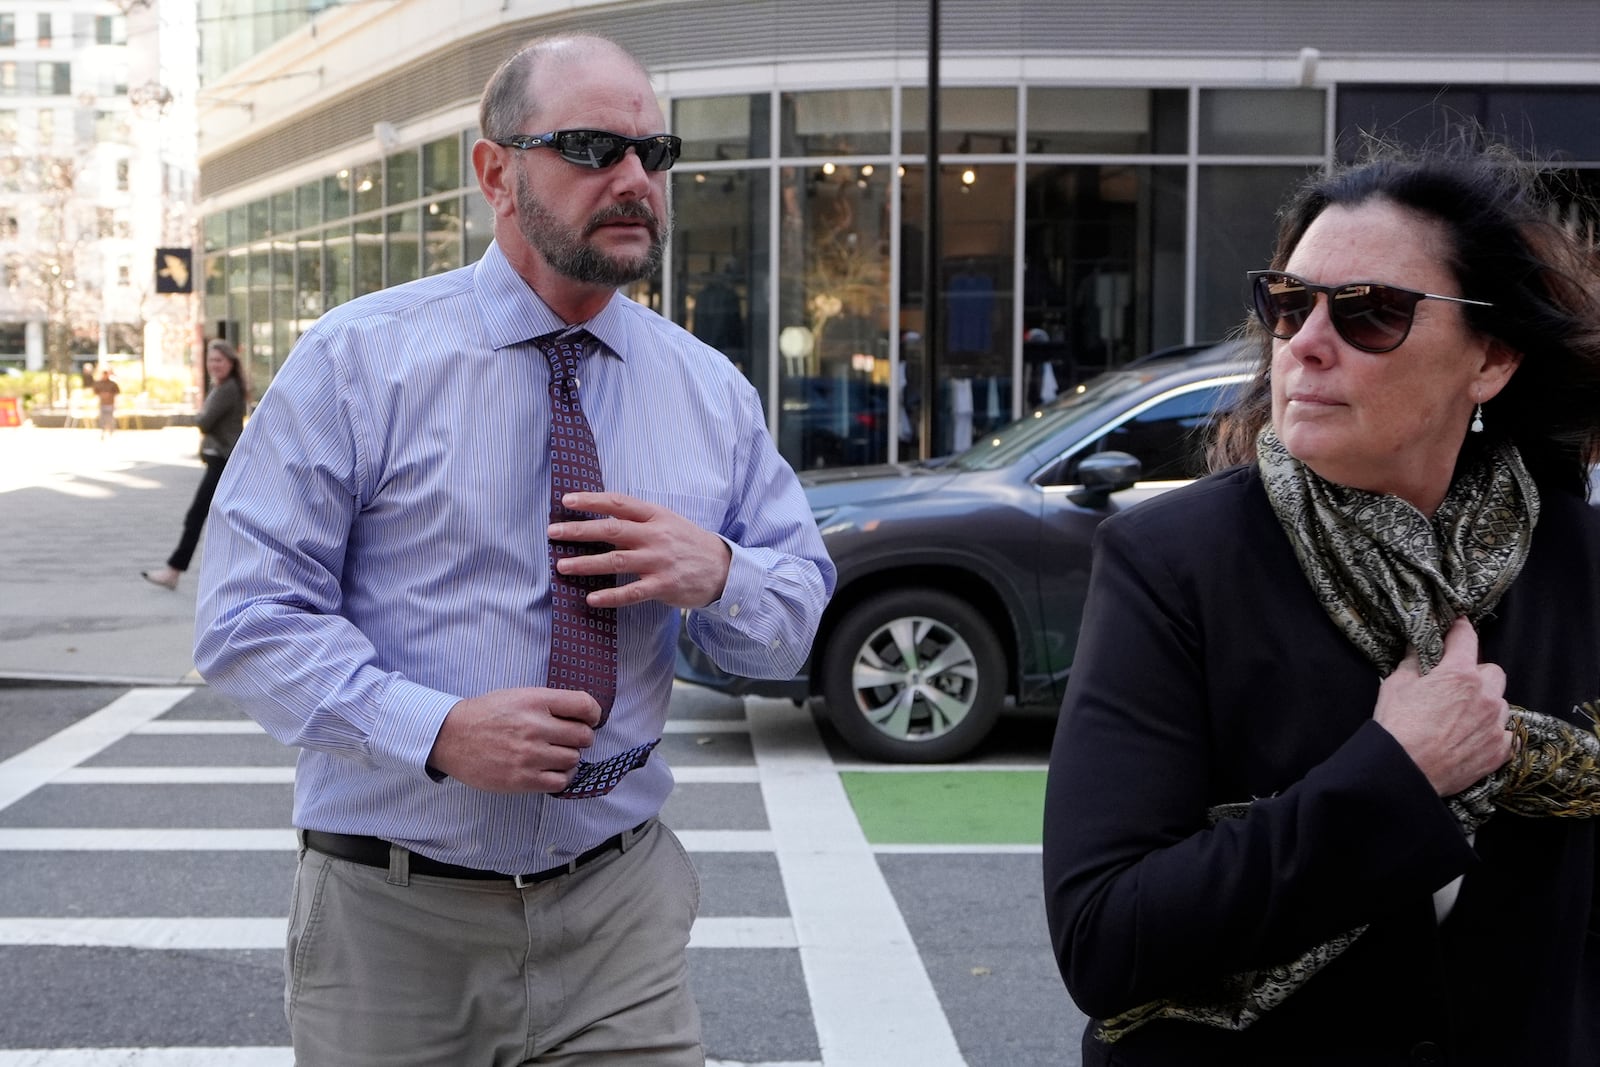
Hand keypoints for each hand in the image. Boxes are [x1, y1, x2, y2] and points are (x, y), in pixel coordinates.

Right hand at [426, 687, 600, 793]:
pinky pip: (560, 782)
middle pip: (584, 736)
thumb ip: (550, 703)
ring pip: (573, 760)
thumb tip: (584, 715)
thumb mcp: (518, 695)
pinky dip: (561, 777)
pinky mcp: (522, 779)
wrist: (451, 737)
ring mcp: (528, 755)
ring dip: (569, 758)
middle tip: (568, 739)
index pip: (584, 705)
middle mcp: (534, 727)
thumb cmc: (487, 715)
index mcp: (535, 701)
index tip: (589, 720)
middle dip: (581, 738)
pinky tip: (550, 770)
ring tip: (554, 754)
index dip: (593, 714)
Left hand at [549, 490, 731, 609]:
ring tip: (562, 566)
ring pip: (616, 560)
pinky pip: (632, 592)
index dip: (591, 500)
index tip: (566, 500)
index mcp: (655, 516)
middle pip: (611, 530)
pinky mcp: (663, 586)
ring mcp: (659, 561)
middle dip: (578, 531)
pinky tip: (591, 599)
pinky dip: (610, 596)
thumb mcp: (667, 521)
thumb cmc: (688, 543)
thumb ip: (639, 519)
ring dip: (586, 563)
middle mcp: (655, 536)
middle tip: (553, 532)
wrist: (723, 568)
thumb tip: (602, 515)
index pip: (618, 503)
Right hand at [1373, 616, 1513, 796]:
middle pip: (1492, 671)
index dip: (1459, 628)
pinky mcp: (1500, 750)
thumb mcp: (1395, 685)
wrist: (1404, 772)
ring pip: (1500, 702)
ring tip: (1460, 717)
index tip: (1457, 625)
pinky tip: (1470, 737)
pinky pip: (1504, 732)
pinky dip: (1490, 731)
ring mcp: (1495, 724)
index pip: (1466, 637)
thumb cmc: (1397, 727)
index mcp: (1459, 673)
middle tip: (1455, 686)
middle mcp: (1485, 695)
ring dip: (1485, 703)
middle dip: (1476, 674)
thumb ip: (1413, 662)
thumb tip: (1419, 648)